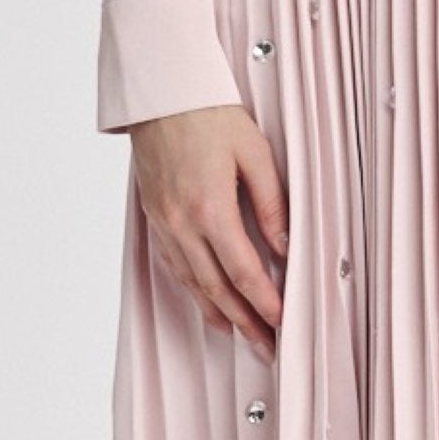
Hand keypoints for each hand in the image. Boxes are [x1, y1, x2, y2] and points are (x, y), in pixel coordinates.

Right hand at [128, 103, 289, 363]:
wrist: (162, 93)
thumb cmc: (210, 113)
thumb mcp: (254, 151)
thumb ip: (271, 201)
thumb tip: (285, 244)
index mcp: (210, 206)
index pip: (242, 270)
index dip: (263, 301)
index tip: (281, 320)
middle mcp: (182, 222)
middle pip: (216, 288)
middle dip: (244, 321)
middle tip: (266, 346)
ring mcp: (164, 222)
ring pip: (192, 282)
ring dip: (217, 313)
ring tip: (240, 335)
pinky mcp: (154, 216)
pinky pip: (174, 264)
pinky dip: (193, 289)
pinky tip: (207, 301)